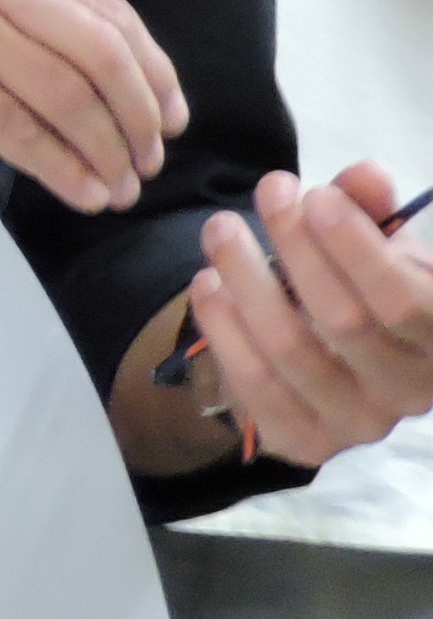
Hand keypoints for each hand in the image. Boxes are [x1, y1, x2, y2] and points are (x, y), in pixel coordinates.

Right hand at [0, 0, 186, 214]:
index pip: (104, 6)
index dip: (152, 68)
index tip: (169, 114)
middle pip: (94, 52)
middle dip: (136, 115)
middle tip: (151, 157)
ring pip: (63, 97)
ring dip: (105, 151)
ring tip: (121, 183)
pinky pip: (18, 131)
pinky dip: (61, 168)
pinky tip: (83, 190)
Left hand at [183, 163, 432, 467]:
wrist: (319, 362)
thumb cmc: (357, 290)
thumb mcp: (372, 245)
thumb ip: (370, 209)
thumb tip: (365, 176)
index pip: (410, 303)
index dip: (359, 248)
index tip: (314, 195)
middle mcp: (411, 393)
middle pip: (345, 320)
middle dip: (296, 247)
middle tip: (267, 192)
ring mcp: (358, 424)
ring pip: (289, 347)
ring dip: (246, 277)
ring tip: (220, 229)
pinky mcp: (304, 442)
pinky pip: (252, 382)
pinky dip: (221, 327)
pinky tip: (207, 283)